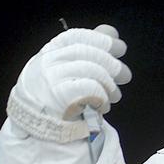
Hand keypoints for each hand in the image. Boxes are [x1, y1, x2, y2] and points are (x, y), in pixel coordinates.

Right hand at [7, 24, 131, 141]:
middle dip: (111, 63)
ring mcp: (51, 79)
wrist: (38, 132)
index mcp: (48, 54)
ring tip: (114, 96)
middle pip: (87, 53)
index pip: (76, 37)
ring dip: (109, 84)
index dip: (101, 39)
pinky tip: (103, 107)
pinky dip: (102, 97)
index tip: (119, 47)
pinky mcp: (59, 97)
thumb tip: (110, 31)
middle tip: (126, 76)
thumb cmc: (57, 100)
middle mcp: (46, 63)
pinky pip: (90, 88)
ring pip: (91, 70)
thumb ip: (87, 51)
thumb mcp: (68, 71)